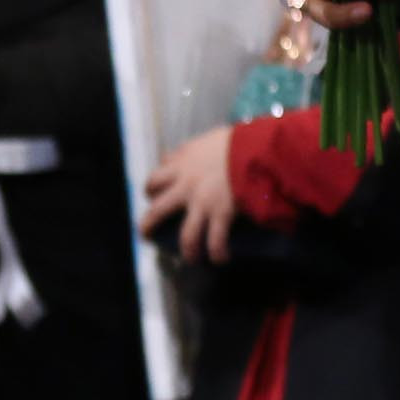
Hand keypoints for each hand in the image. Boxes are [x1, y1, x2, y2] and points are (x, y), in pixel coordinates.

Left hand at [140, 126, 238, 263]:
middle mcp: (186, 186)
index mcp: (181, 165)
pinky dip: (218, 253)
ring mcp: (202, 203)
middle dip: (149, 225)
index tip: (155, 195)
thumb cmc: (234, 142)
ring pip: (186, 235)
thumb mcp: (206, 140)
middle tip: (147, 234)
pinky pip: (215, 241)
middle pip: (158, 210)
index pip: (156, 178)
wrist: (253, 149)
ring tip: (190, 259)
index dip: (152, 189)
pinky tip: (221, 258)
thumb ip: (194, 149)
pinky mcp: (221, 214)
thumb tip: (191, 152)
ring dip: (187, 251)